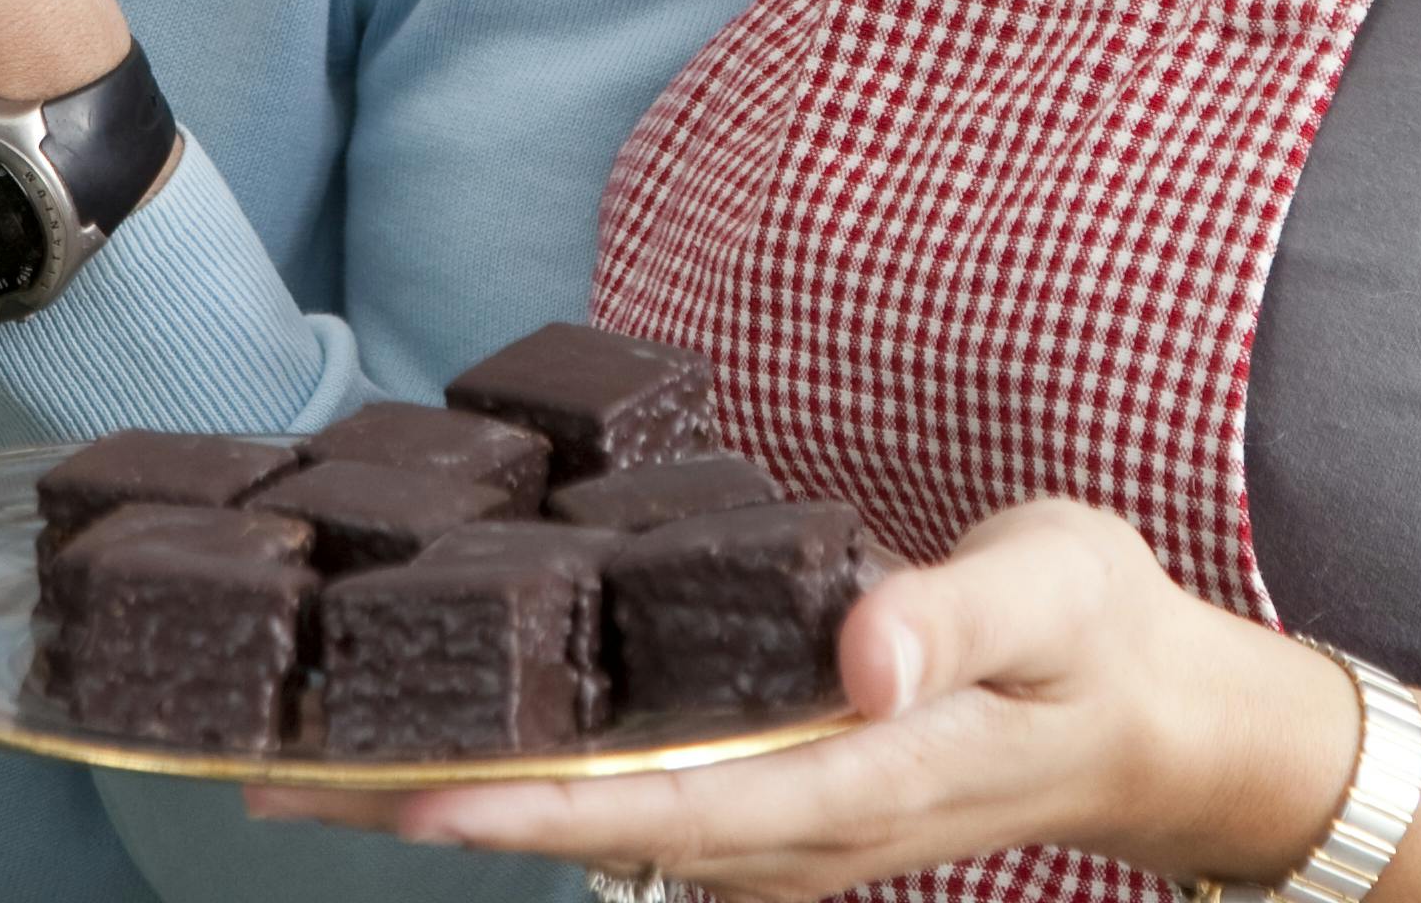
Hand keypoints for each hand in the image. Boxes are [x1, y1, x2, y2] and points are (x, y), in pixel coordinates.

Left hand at [248, 502, 1365, 898]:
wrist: (1158, 723)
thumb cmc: (1100, 635)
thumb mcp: (1055, 586)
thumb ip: (955, 614)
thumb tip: (857, 660)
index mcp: (854, 779)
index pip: (664, 807)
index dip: (530, 808)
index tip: (405, 796)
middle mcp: (794, 831)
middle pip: (584, 834)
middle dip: (423, 810)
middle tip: (262, 778)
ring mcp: (774, 832)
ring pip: (585, 826)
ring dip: (449, 797)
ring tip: (299, 764)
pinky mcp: (763, 804)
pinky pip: (622, 800)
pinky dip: (522, 773)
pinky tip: (442, 731)